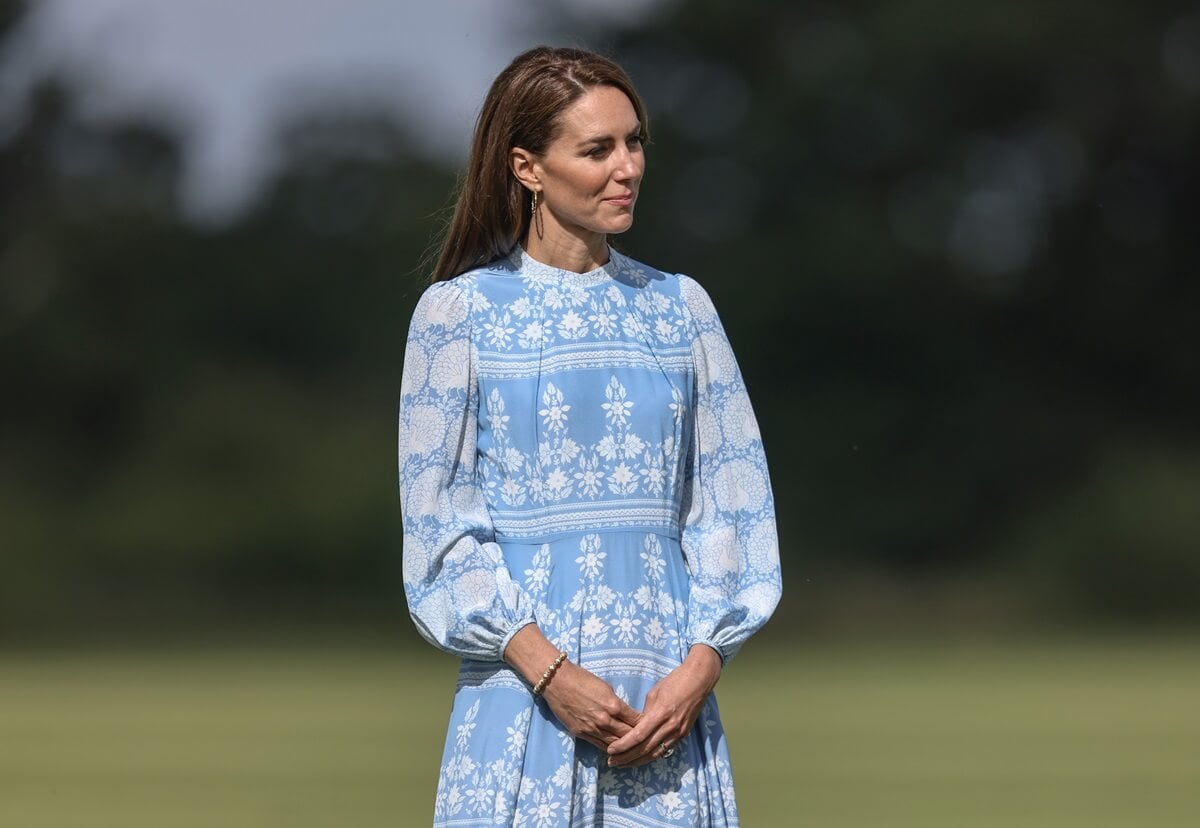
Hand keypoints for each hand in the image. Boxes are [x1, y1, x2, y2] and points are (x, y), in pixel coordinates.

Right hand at [541, 661, 641, 751]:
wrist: (558, 682)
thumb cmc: (582, 679)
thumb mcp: (606, 687)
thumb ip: (616, 703)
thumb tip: (624, 713)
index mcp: (614, 705)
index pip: (636, 721)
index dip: (645, 726)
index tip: (651, 729)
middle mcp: (605, 720)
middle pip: (628, 735)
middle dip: (639, 740)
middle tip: (647, 744)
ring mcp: (593, 728)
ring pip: (615, 744)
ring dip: (625, 749)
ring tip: (634, 753)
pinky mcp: (581, 733)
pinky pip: (599, 746)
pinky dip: (609, 750)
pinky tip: (616, 754)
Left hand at [605, 644, 721, 767]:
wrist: (699, 680)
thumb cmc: (674, 681)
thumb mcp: (654, 694)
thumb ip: (645, 713)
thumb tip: (636, 726)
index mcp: (660, 713)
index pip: (638, 735)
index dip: (623, 745)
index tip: (610, 751)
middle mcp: (670, 726)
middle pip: (645, 748)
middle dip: (627, 758)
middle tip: (612, 763)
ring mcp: (678, 732)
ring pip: (655, 753)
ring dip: (638, 761)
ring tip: (623, 764)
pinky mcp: (683, 734)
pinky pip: (665, 749)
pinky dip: (651, 756)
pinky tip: (640, 759)